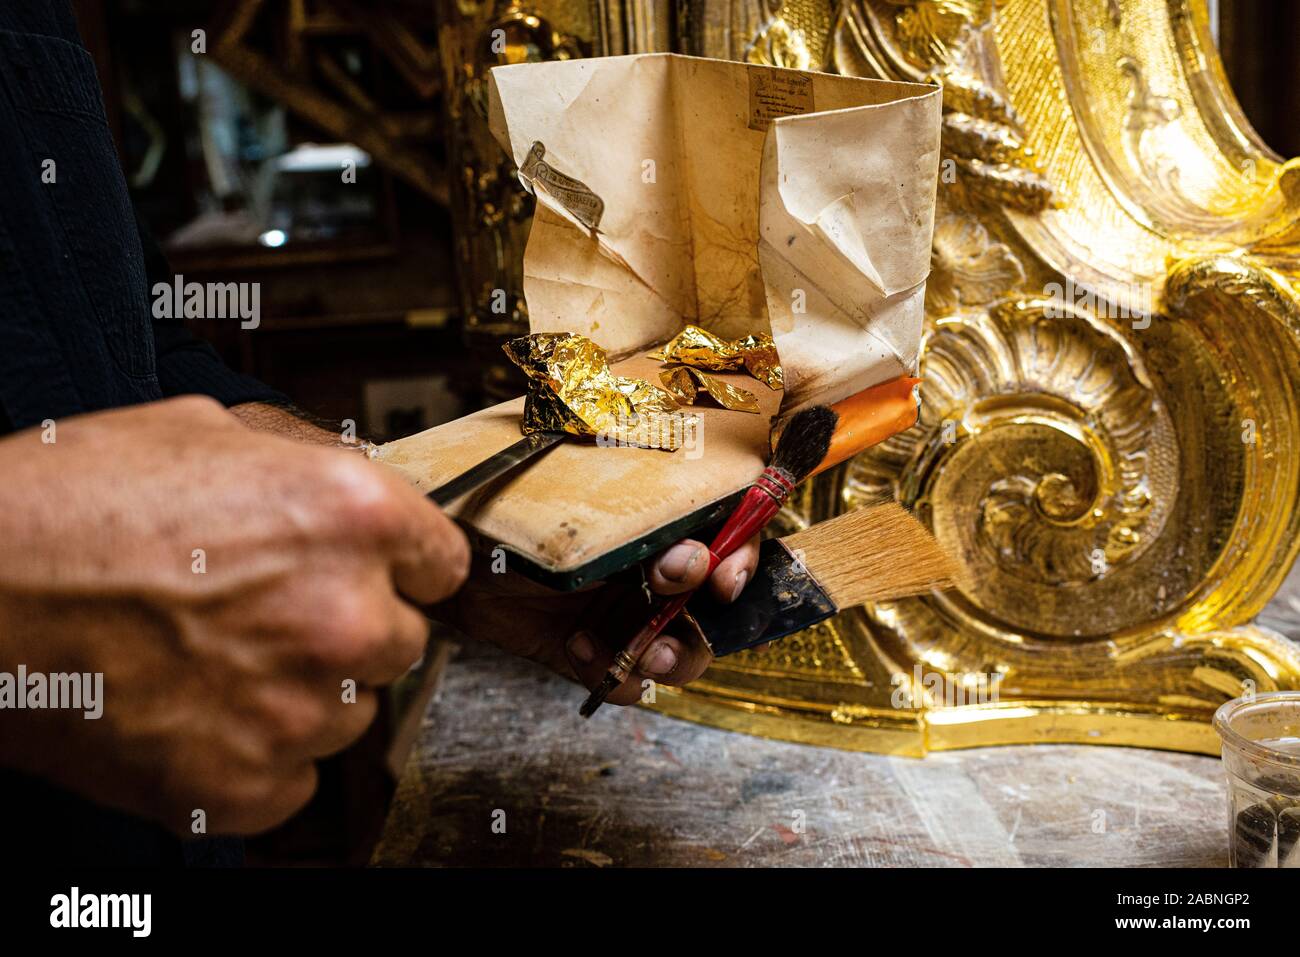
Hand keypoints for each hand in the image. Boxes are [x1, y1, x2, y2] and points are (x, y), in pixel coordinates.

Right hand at [0, 397, 468, 834]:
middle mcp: (343, 615)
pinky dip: (257, 756)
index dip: (405, 566)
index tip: (382, 575)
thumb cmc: (67, 507)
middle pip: (402, 641)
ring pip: (350, 713)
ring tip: (216, 659)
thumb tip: (350, 489)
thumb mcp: (204, 432)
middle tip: (270, 614)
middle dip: (350, 627)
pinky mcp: (244, 785)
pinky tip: (199, 711)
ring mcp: (298, 711)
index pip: (443, 563)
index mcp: (350, 517)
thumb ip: (305, 465)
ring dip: (303, 692)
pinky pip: (294, 780)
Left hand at [434, 534, 759, 707]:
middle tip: (679, 603)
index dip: (742, 554)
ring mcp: (623, 612)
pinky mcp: (592, 653)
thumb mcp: (570, 497)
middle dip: (708, 613)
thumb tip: (683, 540)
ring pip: (682, 649)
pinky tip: (579, 649)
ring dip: (675, 655)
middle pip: (716, 601)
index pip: (727, 528)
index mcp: (656, 512)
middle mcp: (648, 565)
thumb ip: (628, 514)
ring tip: (646, 652)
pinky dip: (614, 675)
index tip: (723, 574)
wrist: (440, 552)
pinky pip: (627, 680)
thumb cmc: (501, 504)